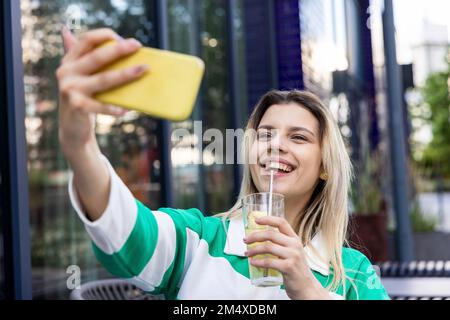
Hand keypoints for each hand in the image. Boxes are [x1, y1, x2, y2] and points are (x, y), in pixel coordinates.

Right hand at [56, 26, 148, 156]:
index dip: (106, 36)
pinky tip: (127, 108)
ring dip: (125, 74)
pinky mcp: (77, 107)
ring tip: (142, 70)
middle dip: (119, 50)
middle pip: (96, 57)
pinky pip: (101, 106)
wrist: (73, 128)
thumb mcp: (80, 76)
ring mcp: (70, 89)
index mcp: (69, 61)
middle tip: (138, 46)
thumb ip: (82, 57)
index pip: (87, 40)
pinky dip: (114, 107)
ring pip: (103, 79)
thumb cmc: (84, 98)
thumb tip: (68, 29)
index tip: (126, 40)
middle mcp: (66, 72)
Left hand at [244, 216, 330, 299]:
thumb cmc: (297, 270)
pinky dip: (258, 261)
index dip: (268, 219)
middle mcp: (295, 245)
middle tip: (246, 240)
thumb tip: (260, 238)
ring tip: (247, 253)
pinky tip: (253, 262)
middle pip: (271, 234)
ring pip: (268, 247)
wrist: (307, 287)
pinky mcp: (289, 267)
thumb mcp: (293, 252)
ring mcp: (293, 256)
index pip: (281, 222)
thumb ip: (281, 244)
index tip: (256, 219)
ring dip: (254, 250)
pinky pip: (269, 261)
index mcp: (295, 239)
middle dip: (255, 236)